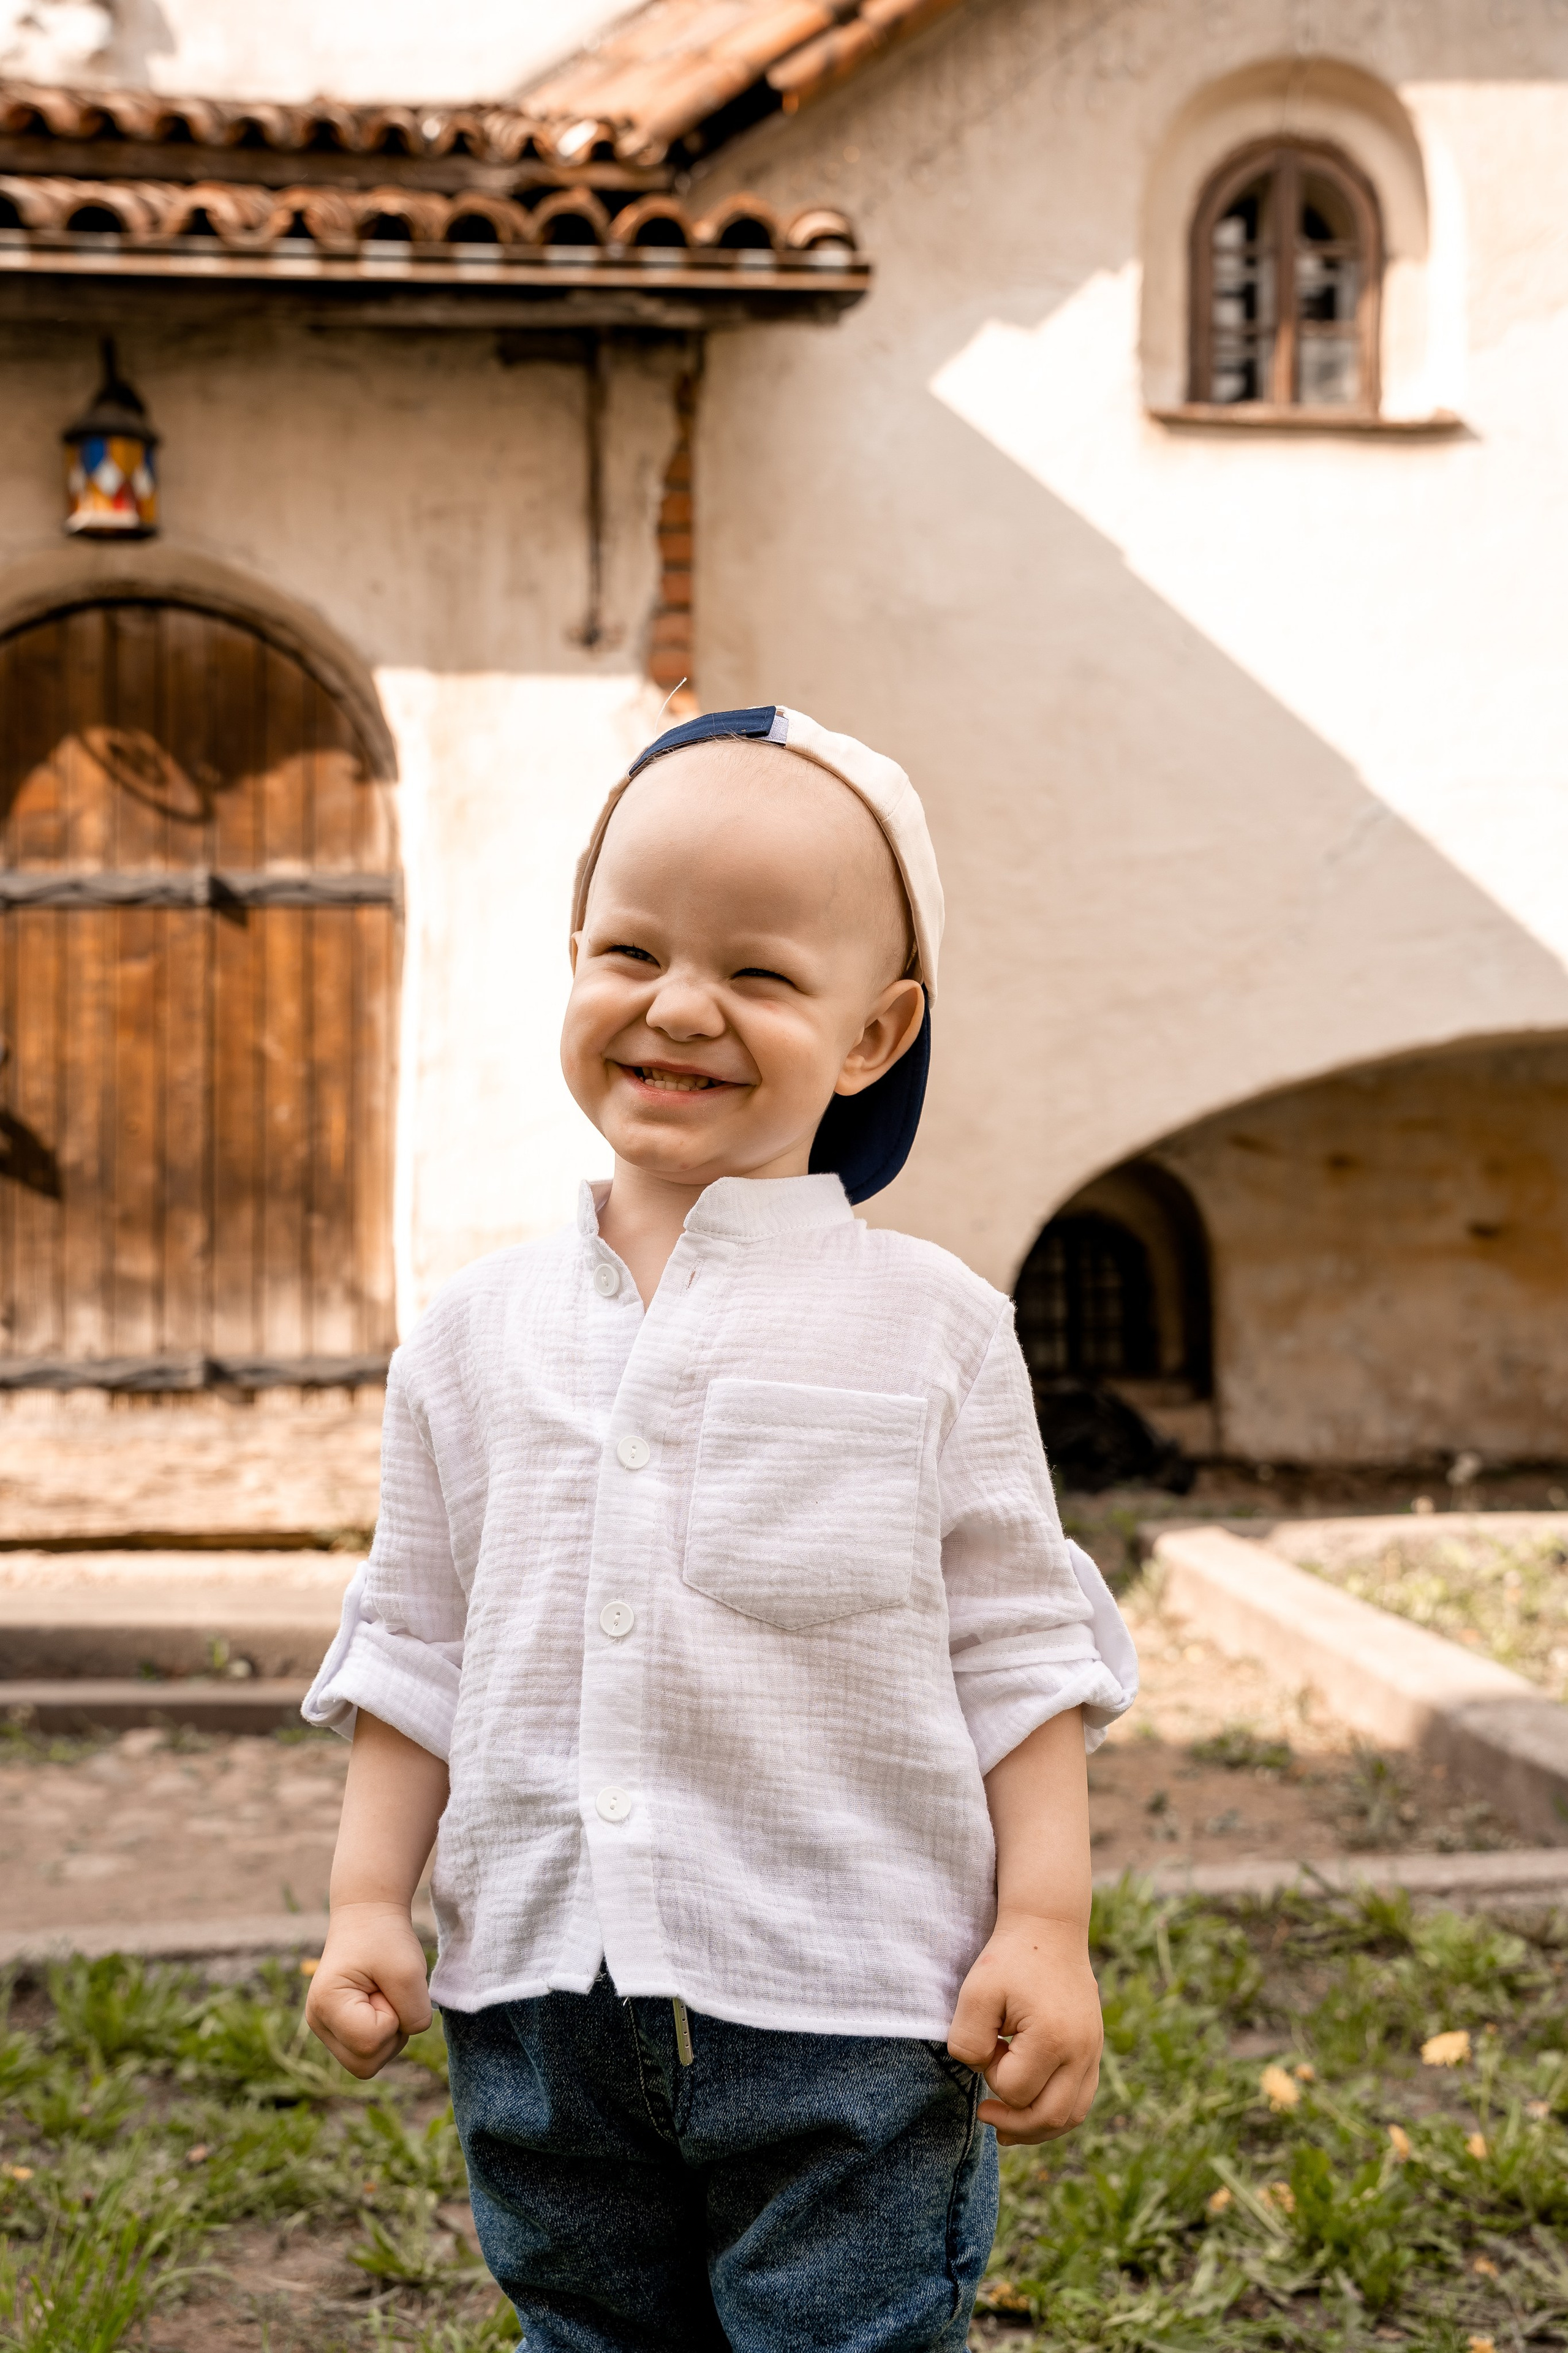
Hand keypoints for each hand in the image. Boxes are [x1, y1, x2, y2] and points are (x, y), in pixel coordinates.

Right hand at [305, 1900, 431, 2078]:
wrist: (368, 1915)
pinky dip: (385, 2031)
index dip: (392, 2016)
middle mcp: (319, 2023)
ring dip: (390, 2031)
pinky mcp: (338, 2029)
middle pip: (366, 2064)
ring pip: (370, 2061)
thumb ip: (415, 2014)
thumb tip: (410, 2035)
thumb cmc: (385, 1938)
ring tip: (384, 1992)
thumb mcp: (408, 1970)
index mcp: (325, 2005)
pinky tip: (380, 2001)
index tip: (386, 1985)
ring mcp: (327, 2029)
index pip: (370, 2043)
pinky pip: (369, 2051)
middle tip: (388, 1992)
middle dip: (390, 2032)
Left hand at [947, 1911, 1102, 2145]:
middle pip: (1050, 2117)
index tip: (988, 2043)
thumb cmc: (1009, 1959)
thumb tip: (982, 2073)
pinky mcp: (1095, 2049)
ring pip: (1071, 2115)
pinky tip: (1031, 2111)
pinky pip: (1081, 2099)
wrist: (1049, 1929)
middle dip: (1013, 2122)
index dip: (992, 2075)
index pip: (1016, 2090)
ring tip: (1006, 2129)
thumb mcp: (975, 1993)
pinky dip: (1056, 2113)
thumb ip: (967, 2042)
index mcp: (1053, 2037)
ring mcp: (1093, 2051)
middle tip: (984, 2112)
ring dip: (1037, 2128)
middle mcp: (1082, 2051)